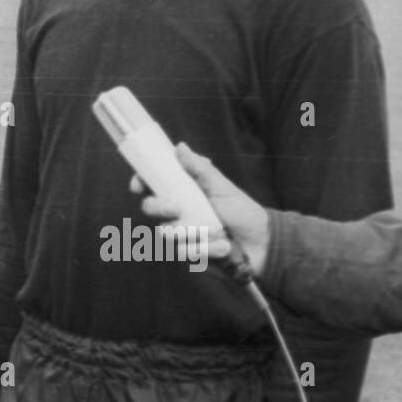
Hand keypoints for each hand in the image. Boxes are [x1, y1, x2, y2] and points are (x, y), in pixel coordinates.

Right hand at [136, 142, 269, 280]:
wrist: (262, 244)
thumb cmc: (243, 212)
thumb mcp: (223, 188)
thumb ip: (201, 169)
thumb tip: (180, 147)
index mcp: (183, 192)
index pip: (153, 185)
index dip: (141, 182)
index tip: (139, 184)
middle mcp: (178, 213)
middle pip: (150, 208)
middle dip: (158, 207)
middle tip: (175, 208)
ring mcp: (182, 234)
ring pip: (165, 232)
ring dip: (191, 232)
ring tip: (217, 232)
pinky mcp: (189, 254)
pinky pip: (184, 252)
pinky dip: (205, 250)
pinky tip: (223, 248)